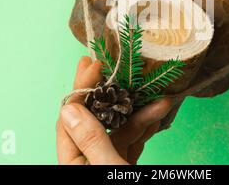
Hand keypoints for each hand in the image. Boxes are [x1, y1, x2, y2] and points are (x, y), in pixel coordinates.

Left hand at [56, 57, 173, 164]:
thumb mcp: (108, 167)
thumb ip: (91, 140)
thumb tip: (69, 109)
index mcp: (75, 160)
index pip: (72, 116)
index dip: (82, 88)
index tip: (95, 64)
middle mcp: (88, 157)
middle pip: (93, 116)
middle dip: (102, 89)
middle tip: (104, 61)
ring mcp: (107, 159)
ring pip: (119, 126)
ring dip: (139, 111)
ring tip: (157, 94)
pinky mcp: (124, 163)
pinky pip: (133, 138)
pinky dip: (146, 126)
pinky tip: (158, 112)